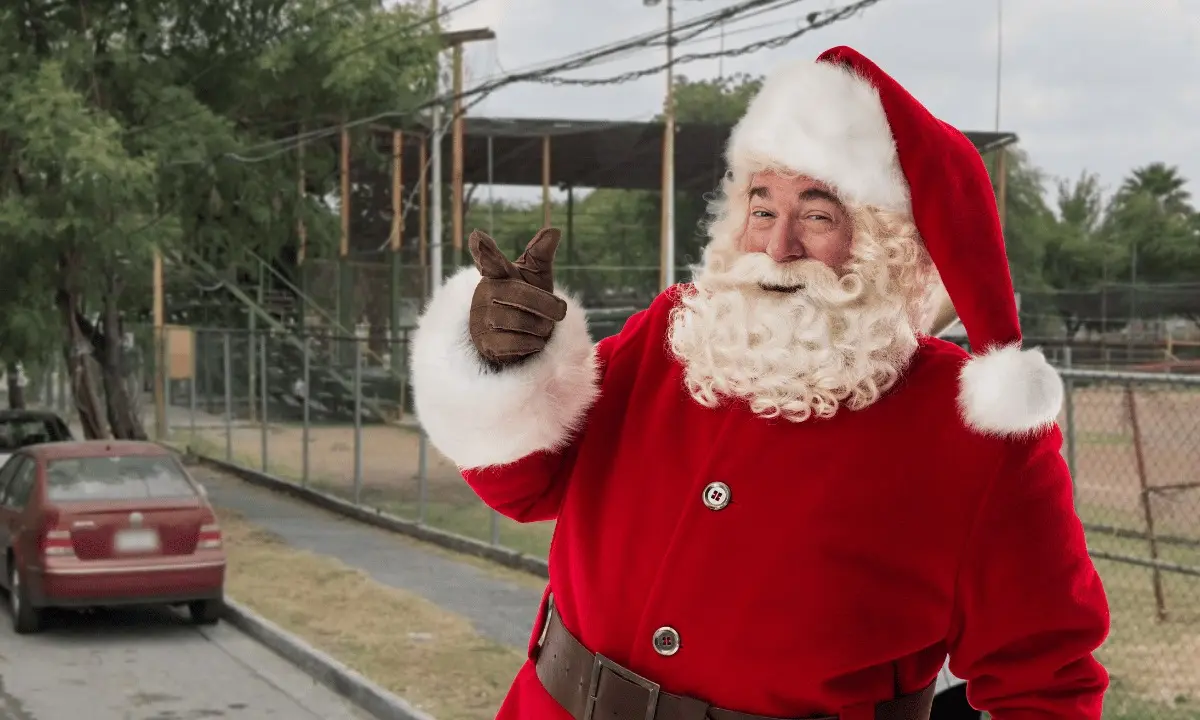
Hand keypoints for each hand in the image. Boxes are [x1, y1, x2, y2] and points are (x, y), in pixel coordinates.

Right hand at [468, 227, 568, 365]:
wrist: (518, 337)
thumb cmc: (527, 300)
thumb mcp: (535, 277)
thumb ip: (540, 254)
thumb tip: (554, 230)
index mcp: (497, 274)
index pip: (490, 260)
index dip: (485, 251)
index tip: (478, 237)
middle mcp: (485, 293)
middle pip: (519, 295)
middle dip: (546, 305)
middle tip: (561, 310)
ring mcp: (481, 319)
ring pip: (518, 321)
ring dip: (540, 326)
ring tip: (543, 326)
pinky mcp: (485, 343)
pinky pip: (514, 343)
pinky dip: (532, 343)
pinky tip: (535, 341)